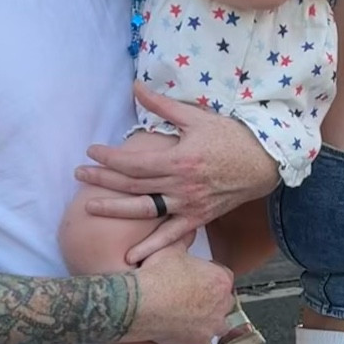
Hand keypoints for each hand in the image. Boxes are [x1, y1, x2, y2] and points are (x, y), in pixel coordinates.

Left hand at [77, 84, 279, 260]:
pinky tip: (131, 256)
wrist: (264, 163)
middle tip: (78, 175)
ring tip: (90, 207)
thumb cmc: (232, 137)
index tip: (91, 152)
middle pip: (132, 185)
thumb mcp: (197, 117)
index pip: (133, 162)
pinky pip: (171, 236)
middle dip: (102, 180)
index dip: (108, 158)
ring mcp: (189, 205)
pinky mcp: (198, 218)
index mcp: (179, 159)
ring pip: (145, 211)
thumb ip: (162, 106)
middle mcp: (181, 186)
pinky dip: (151, 247)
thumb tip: (135, 86)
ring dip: (115, 209)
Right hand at [128, 247, 234, 343]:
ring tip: (189, 317)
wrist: (140, 303)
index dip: (210, 278)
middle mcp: (222, 304)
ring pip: (218, 325)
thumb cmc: (156, 275)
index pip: (224, 278)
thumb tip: (190, 229)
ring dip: (207, 322)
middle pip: (224, 303)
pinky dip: (195, 340)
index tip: (197, 280)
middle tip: (191, 298)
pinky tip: (183, 334)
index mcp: (220, 280)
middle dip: (211, 301)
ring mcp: (212, 326)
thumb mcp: (170, 249)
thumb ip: (185, 239)